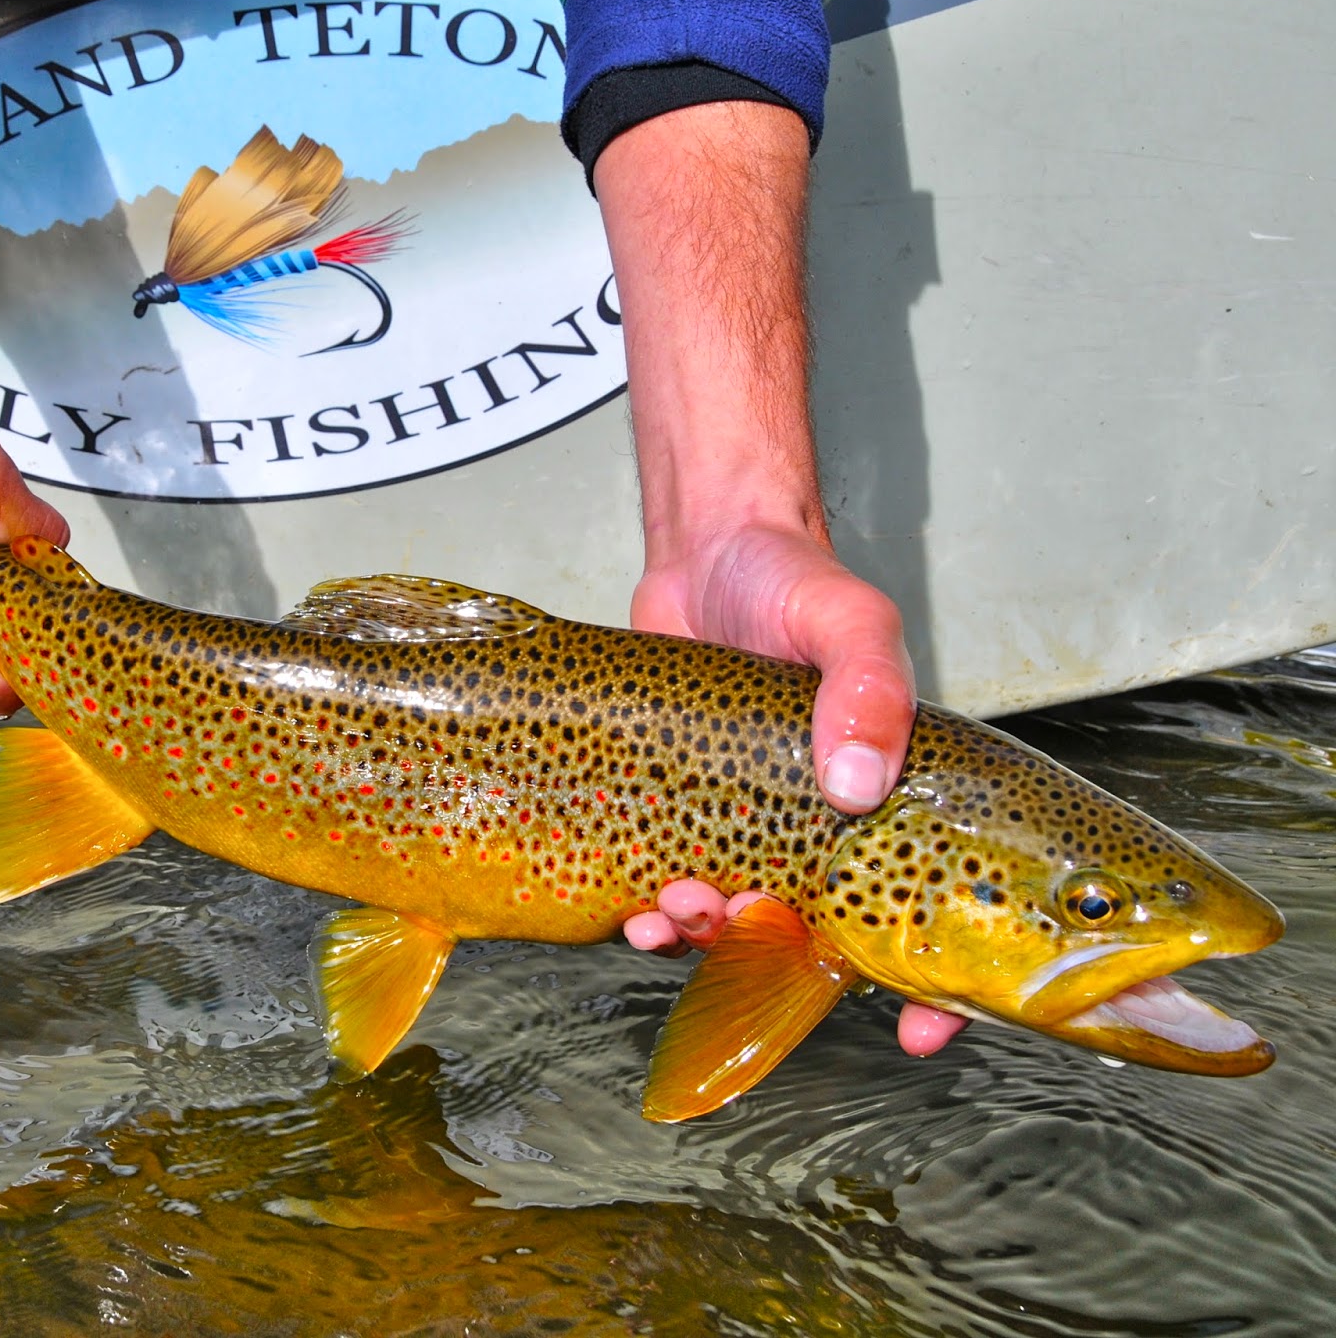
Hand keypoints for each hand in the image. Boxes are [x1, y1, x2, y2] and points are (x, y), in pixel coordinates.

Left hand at [593, 104, 963, 1057]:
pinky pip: (677, 892)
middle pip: (829, 936)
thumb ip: (867, 689)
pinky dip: (657, 915)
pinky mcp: (685, 816)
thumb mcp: (848, 620)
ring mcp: (755, 826)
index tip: (923, 1030)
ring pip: (747, 924)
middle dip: (788, 959)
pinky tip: (636, 909)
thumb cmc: (791, 579)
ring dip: (710, 936)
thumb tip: (859, 783)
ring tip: (675, 910)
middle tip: (742, 922)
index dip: (945, 988)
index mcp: (895, 795)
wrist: (697, 552)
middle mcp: (829, 826)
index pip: (943, 912)